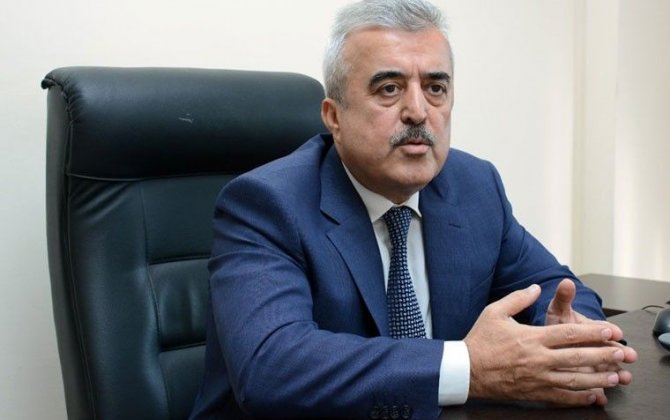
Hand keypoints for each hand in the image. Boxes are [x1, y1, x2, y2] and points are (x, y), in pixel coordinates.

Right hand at [464, 284, 633, 405]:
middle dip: (603, 355)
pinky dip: (579, 398)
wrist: (466, 370)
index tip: (611, 331)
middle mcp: (537, 359)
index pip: (569, 333)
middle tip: (622, 354)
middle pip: (577, 357)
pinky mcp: (533, 393)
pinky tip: (593, 396)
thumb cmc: (480, 340)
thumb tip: (536, 287)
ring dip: (597, 379)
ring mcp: (537, 378)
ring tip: (614, 376)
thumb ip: (518, 298)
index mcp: (531, 338)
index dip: (593, 332)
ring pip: (574, 380)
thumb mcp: (495, 312)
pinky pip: (561, 398)